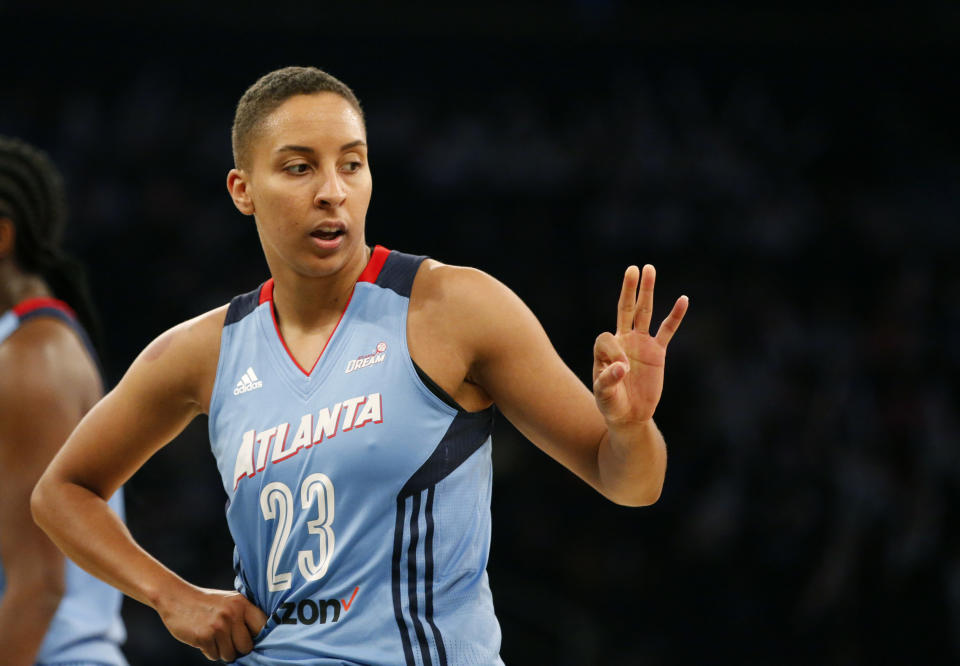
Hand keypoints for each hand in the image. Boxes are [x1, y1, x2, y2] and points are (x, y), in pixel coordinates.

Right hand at [157, 585, 266, 661]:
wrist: (176, 598)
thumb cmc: (206, 603)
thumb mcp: (230, 601)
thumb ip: (244, 615)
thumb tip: (261, 640)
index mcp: (242, 603)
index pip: (263, 626)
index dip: (257, 636)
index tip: (250, 639)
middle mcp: (233, 613)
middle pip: (247, 646)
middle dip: (238, 648)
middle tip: (227, 640)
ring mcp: (219, 625)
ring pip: (230, 654)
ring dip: (222, 651)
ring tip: (214, 637)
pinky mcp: (204, 636)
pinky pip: (214, 656)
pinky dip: (210, 651)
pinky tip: (204, 638)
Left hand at [593, 265, 687, 425]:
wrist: (630, 415)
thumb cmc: (612, 404)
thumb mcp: (604, 396)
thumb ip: (607, 381)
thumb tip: (622, 367)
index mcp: (605, 350)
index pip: (606, 338)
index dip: (613, 353)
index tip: (621, 372)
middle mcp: (623, 340)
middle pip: (625, 309)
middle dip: (628, 290)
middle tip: (632, 269)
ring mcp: (641, 343)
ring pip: (644, 313)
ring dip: (647, 292)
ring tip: (649, 269)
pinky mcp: (657, 352)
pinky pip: (667, 331)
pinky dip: (675, 316)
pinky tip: (683, 300)